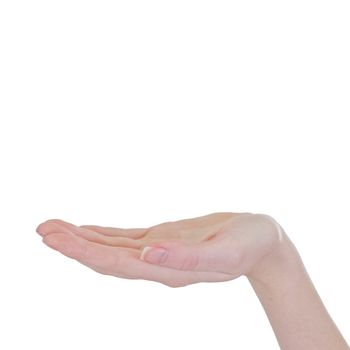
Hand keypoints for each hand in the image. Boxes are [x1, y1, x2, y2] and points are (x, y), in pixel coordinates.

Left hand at [36, 212, 284, 287]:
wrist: (262, 242)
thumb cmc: (248, 245)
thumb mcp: (224, 251)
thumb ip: (186, 258)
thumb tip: (146, 254)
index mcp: (168, 270)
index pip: (116, 263)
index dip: (83, 251)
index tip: (55, 237)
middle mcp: (157, 264)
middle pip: (106, 257)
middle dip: (73, 244)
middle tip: (42, 228)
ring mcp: (159, 252)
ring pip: (113, 247)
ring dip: (83, 239)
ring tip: (54, 227)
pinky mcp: (164, 240)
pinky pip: (127, 238)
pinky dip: (103, 235)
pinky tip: (89, 231)